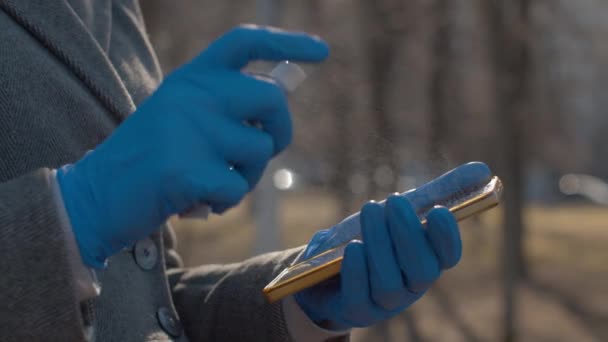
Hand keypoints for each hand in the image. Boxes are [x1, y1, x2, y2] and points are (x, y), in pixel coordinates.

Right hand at [56, 25, 328, 267]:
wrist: (96, 195)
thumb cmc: (150, 160)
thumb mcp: (184, 117)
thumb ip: (225, 104)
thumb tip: (280, 96)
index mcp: (191, 77)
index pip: (244, 43)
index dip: (287, 43)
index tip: (321, 50)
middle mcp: (192, 94)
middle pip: (271, 99)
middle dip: (279, 132)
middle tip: (264, 151)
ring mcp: (188, 129)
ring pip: (259, 150)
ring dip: (244, 176)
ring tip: (209, 182)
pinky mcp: (185, 169)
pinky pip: (235, 188)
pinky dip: (223, 201)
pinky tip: (195, 201)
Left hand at [294, 162, 490, 328]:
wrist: (330, 270)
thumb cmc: (374, 236)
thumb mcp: (401, 211)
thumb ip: (438, 191)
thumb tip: (482, 169)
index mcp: (428, 260)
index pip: (448, 256)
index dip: (447, 236)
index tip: (439, 210)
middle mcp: (411, 286)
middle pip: (421, 269)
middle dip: (408, 233)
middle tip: (394, 199)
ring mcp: (385, 302)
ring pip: (389, 282)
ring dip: (379, 244)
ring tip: (369, 210)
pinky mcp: (357, 309)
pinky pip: (360, 297)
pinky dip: (358, 271)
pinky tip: (353, 247)